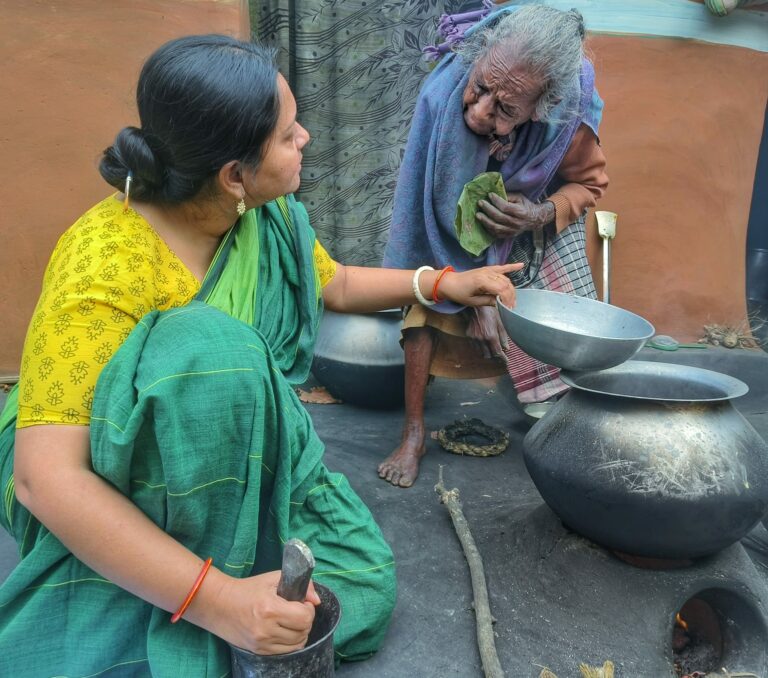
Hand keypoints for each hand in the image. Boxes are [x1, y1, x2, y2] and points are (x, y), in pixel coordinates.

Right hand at [194, 569, 320, 654]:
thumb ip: (299, 584)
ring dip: (300, 632)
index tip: (302, 602)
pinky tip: (285, 630)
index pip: (305, 617)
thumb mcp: (273, 578)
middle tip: (297, 610)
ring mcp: (262, 643)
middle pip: (303, 632)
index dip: (308, 608)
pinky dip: (291, 642)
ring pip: (297, 644)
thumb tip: (316, 600)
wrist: (219, 604)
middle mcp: (266, 629)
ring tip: (291, 621)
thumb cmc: (248, 588)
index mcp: (270, 609)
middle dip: (306, 620)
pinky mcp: (259, 651)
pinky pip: (286, 651)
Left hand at [437, 262, 522, 307]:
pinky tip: (522, 265)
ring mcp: (488, 270)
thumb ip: (488, 301)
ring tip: (512, 300)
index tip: (509, 309)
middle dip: (511, 296)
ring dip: (511, 289)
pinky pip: (502, 267)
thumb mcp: (472, 302)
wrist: (449, 282)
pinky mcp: (488, 269)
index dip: (507, 299)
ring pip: (505, 278)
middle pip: (506, 284)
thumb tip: (501, 304)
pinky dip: (512, 266)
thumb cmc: (459, 293)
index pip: (501, 289)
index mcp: (482, 281)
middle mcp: (487, 273)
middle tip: (511, 307)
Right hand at [466, 305, 509, 357]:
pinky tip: (485, 344)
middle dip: (495, 357)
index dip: (502, 358)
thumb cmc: (491, 312)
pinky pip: (475, 347)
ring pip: (481, 352)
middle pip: (488, 355)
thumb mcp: (501, 323)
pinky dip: (481, 348)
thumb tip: (506, 348)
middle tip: (500, 356)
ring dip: (487, 353)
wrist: (477, 306)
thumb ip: (504, 337)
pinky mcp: (469, 336)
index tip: (506, 361)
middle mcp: (482, 339)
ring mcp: (474, 338)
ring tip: (492, 351)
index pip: (497, 353)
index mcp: (491, 336)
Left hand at [476, 192, 553, 238]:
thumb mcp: (520, 197)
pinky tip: (483, 222)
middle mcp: (517, 223)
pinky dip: (488, 229)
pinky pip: (496, 234)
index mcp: (521, 212)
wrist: (534, 219)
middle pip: (499, 217)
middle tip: (480, 203)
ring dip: (485, 221)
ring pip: (496, 227)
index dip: (497, 201)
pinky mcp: (509, 235)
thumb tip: (494, 195)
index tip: (489, 195)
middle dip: (488, 209)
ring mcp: (512, 231)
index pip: (506, 207)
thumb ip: (508, 196)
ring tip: (478, 215)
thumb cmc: (525, 206)